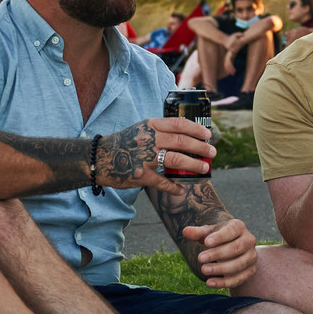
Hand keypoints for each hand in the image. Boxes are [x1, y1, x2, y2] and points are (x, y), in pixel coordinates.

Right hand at [96, 117, 213, 187]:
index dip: (196, 129)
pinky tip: (181, 189)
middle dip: (201, 148)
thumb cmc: (123, 143)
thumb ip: (159, 131)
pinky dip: (174, 187)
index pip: (178, 124)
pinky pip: (163, 182)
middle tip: (212, 152)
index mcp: (150, 126)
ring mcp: (145, 158)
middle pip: (182, 142)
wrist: (100, 157)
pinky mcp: (141, 176)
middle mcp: (149, 140)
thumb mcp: (141, 130)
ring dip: (194, 165)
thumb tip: (185, 135)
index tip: (208, 135)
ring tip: (204, 168)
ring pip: (177, 161)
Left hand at [184, 216, 257, 290]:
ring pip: (239, 265)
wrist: (231, 249)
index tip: (205, 243)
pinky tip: (209, 282)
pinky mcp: (251, 271)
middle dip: (217, 254)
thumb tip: (185, 231)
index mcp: (239, 227)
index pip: (231, 231)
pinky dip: (224, 283)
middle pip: (235, 248)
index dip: (219, 237)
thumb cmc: (217, 239)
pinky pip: (239, 279)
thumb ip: (197, 233)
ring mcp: (252, 257)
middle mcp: (249, 240)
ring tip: (204, 270)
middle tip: (200, 258)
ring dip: (220, 269)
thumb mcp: (207, 234)